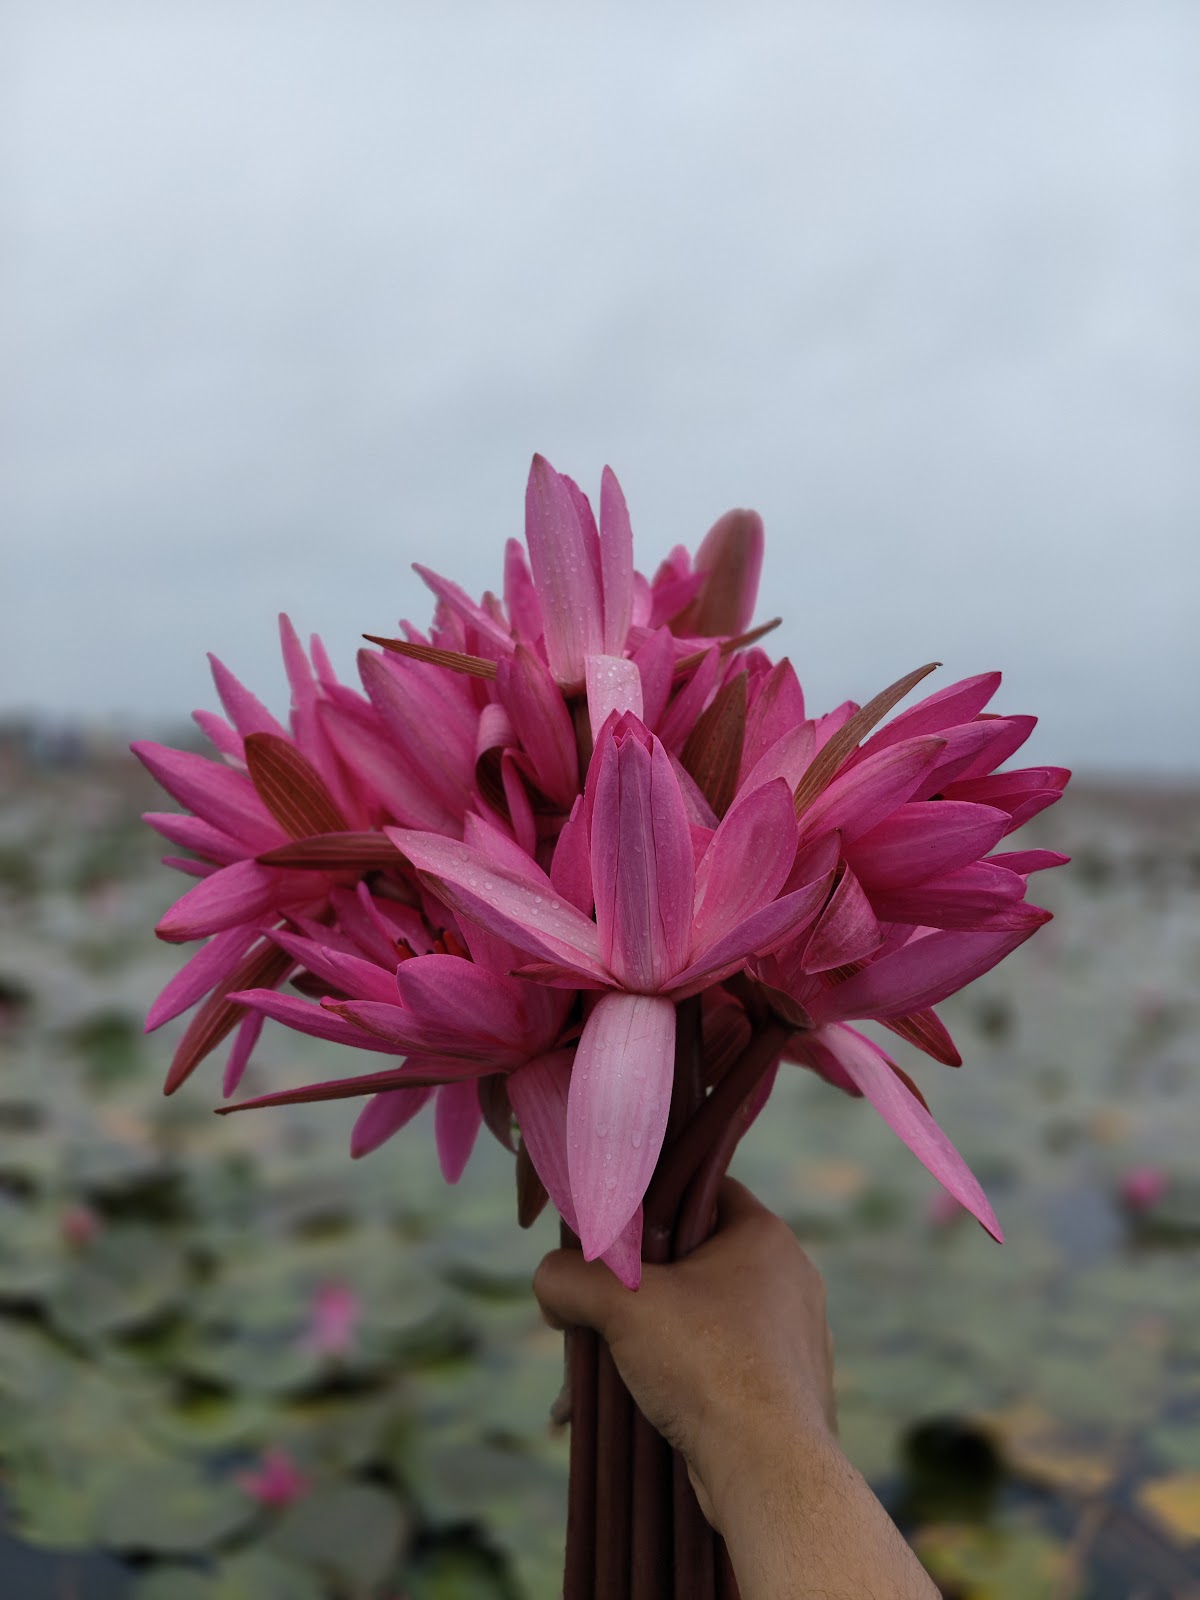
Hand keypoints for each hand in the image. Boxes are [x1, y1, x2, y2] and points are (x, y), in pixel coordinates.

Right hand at [533, 1177, 835, 1528]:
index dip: (647, 1205)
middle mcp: (786, 1279)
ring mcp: (790, 1338)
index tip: (608, 1233)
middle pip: (690, 1262)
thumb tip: (548, 1282)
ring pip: (698, 1322)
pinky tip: (628, 1413)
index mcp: (764, 1236)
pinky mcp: (783, 1391)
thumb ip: (570, 1276)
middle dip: (630, 1293)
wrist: (769, 1472)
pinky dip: (674, 1383)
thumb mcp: (622, 1304)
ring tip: (591, 1382)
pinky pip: (716, 1369)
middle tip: (589, 1315)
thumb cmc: (708, 1366)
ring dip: (642, 1345)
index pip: (698, 1190)